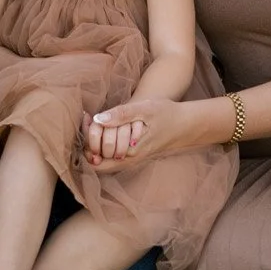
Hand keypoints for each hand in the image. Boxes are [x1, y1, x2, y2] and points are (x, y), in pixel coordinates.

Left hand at [82, 97, 196, 171]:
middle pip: (95, 160)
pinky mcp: (131, 155)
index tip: (87, 118)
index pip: (95, 157)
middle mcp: (127, 160)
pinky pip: (110, 154)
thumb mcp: (145, 109)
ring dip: (95, 141)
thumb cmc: (166, 114)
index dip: (86, 139)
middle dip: (88, 140)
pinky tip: (106, 125)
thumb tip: (98, 119)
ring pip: (102, 158)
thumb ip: (121, 114)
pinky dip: (104, 141)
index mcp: (129, 151)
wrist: (184, 125)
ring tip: (95, 120)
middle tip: (88, 118)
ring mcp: (129, 159)